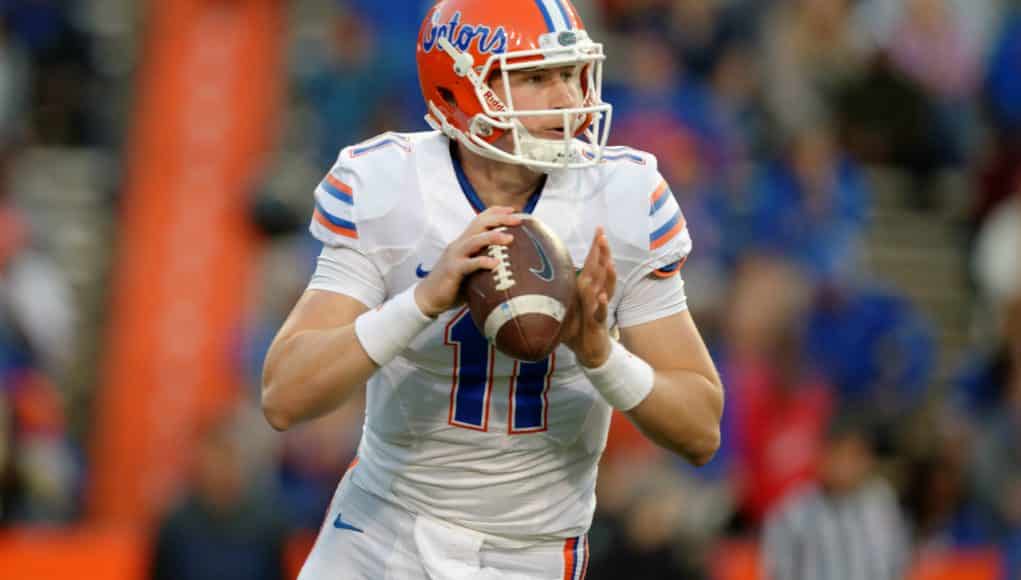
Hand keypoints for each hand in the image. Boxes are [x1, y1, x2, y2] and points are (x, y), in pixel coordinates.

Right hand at [414, 207, 520, 317]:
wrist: (428, 297)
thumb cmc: (453, 284)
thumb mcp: (470, 269)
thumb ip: (484, 262)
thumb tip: (509, 264)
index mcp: (463, 242)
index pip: (479, 219)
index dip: (496, 212)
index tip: (513, 210)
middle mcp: (459, 245)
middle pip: (479, 224)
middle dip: (499, 219)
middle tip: (518, 220)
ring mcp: (455, 256)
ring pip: (474, 240)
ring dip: (493, 237)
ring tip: (510, 239)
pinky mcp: (452, 270)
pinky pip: (468, 264)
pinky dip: (482, 262)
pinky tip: (495, 263)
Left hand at [561, 228, 615, 367]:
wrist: (589, 349)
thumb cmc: (576, 325)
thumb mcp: (562, 304)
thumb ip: (552, 290)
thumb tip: (528, 277)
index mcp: (586, 287)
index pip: (593, 262)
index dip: (597, 246)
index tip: (599, 229)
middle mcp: (595, 293)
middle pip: (601, 269)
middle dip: (603, 253)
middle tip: (603, 236)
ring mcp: (598, 306)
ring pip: (606, 288)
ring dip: (608, 275)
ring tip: (609, 263)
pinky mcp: (598, 322)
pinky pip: (601, 312)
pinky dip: (601, 304)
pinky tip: (600, 296)